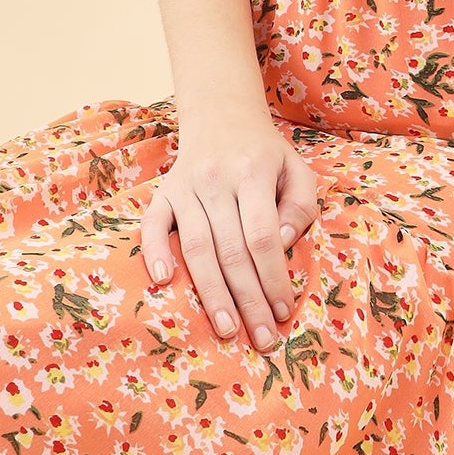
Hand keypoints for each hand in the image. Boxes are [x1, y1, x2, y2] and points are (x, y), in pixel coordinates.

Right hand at [140, 109, 320, 353]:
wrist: (222, 115)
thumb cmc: (265, 154)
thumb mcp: (296, 169)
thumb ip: (301, 205)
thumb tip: (285, 243)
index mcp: (253, 171)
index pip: (263, 235)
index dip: (273, 277)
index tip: (284, 311)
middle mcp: (216, 179)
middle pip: (232, 250)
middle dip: (248, 300)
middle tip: (261, 339)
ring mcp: (186, 186)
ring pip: (197, 247)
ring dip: (212, 293)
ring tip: (228, 329)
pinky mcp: (163, 191)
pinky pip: (153, 224)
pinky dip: (156, 251)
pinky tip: (163, 281)